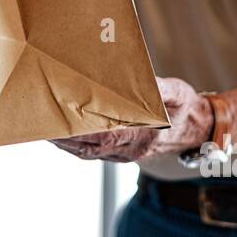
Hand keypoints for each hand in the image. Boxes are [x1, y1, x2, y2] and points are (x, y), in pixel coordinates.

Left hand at [51, 77, 212, 162]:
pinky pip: (89, 151)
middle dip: (62, 133)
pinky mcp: (118, 152)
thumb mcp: (177, 94)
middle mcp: (128, 149)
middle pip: (87, 143)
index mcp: (142, 136)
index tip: (61, 117)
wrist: (196, 130)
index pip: (105, 134)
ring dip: (62, 139)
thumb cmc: (185, 108)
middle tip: (39, 117)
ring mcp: (122, 154)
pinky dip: (71, 143)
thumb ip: (159, 89)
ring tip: (40, 123)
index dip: (82, 127)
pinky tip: (57, 131)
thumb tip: (144, 83)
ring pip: (85, 149)